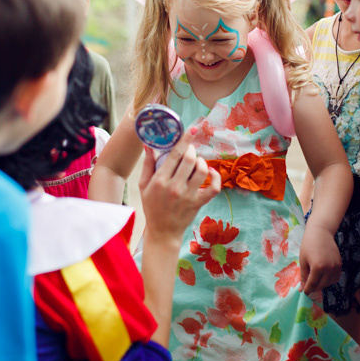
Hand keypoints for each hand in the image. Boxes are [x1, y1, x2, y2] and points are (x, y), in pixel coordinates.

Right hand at [139, 128, 220, 243]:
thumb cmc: (152, 206)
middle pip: (189, 160)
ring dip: (201, 162)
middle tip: (190, 149)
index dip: (185, 139)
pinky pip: (214, 188)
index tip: (192, 129)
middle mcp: (175, 187)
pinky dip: (216, 177)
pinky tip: (211, 172)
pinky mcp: (198, 203)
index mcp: (160, 181)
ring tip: (196, 162)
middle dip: (192, 150)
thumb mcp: (143, 185)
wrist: (162, 231)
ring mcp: (188, 196)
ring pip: (202, 171)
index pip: (175, 155)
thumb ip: (148, 164)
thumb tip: (149, 145)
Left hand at [299, 223, 341, 294]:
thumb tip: (302, 288)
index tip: (304, 292)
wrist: (321, 232)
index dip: (307, 289)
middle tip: (308, 286)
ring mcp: (336, 267)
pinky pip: (336, 278)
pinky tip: (323, 277)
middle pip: (321, 285)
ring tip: (315, 280)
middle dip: (314, 288)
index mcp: (318, 268)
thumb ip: (304, 276)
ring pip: (329, 283)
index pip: (312, 284)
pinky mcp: (340, 264)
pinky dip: (330, 280)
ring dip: (322, 285)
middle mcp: (329, 269)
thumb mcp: (303, 260)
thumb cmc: (308, 244)